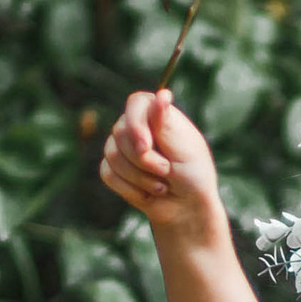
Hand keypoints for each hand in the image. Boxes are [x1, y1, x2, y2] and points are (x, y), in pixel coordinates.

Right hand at [98, 87, 222, 238]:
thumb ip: (166, 123)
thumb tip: (162, 94)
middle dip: (144, 159)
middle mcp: (136, 126)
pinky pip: (108, 173)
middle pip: (120, 132)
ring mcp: (122, 147)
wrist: (186, 208)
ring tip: (161, 186)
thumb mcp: (184, 148)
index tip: (146, 147)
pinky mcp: (113, 168)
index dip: (136, 125)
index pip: (136, 103)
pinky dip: (129, 189)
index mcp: (156, 113)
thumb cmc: (192, 175)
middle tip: (167, 172)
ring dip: (139, 177)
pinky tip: (147, 194)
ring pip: (112, 155)